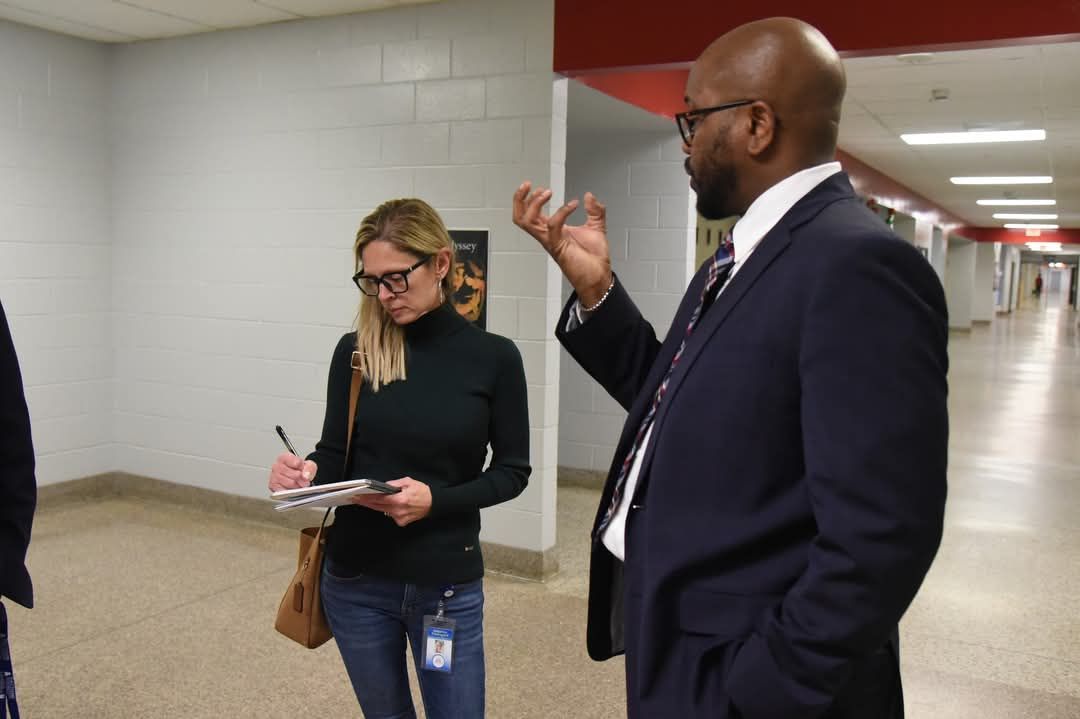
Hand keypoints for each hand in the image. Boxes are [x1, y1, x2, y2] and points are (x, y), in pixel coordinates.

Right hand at [268, 452, 316, 491]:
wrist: (294, 476)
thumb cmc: (298, 470)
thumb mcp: (308, 465)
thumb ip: (309, 468)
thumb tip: (305, 476)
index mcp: (284, 457)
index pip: (297, 463)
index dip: (303, 468)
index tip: (303, 469)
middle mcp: (277, 466)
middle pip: (295, 475)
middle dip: (302, 479)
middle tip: (304, 480)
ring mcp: (274, 476)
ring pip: (291, 484)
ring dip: (298, 486)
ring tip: (298, 484)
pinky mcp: (273, 486)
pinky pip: (285, 491)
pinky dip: (291, 492)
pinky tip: (292, 488)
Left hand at [351, 477, 431, 526]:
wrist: (434, 503)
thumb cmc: (422, 491)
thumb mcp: (408, 482)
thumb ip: (394, 484)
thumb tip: (383, 486)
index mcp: (400, 500)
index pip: (379, 499)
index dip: (367, 498)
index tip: (357, 496)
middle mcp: (398, 511)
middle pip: (378, 507)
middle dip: (367, 502)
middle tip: (356, 499)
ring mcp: (399, 518)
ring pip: (383, 511)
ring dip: (376, 506)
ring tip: (367, 500)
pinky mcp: (401, 522)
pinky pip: (390, 515)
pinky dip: (388, 509)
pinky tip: (390, 505)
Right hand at [512, 182, 612, 305]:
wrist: (599, 277)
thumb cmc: (593, 258)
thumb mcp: (596, 227)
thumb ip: (594, 211)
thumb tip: (589, 196)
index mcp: (551, 231)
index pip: (529, 214)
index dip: (528, 199)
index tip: (541, 187)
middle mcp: (547, 236)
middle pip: (520, 217)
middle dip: (519, 199)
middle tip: (529, 185)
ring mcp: (551, 241)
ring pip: (527, 222)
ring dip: (534, 204)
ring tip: (546, 192)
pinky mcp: (558, 246)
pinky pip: (552, 226)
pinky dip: (562, 211)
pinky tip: (574, 205)